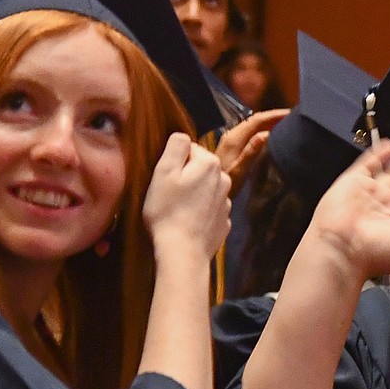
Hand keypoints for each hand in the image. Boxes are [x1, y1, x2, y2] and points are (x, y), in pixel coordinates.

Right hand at [143, 133, 231, 260]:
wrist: (183, 252)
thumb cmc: (168, 210)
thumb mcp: (163, 171)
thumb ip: (176, 146)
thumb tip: (182, 136)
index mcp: (210, 163)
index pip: (189, 149)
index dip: (173, 162)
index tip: (165, 178)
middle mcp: (224, 179)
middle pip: (199, 169)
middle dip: (185, 177)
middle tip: (168, 194)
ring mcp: (226, 202)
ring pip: (205, 189)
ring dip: (193, 195)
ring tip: (177, 211)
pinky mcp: (223, 222)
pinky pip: (208, 209)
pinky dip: (199, 213)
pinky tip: (187, 223)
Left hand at [213, 108, 288, 194]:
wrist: (209, 190)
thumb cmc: (227, 184)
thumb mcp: (240, 170)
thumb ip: (251, 152)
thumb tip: (266, 134)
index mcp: (235, 138)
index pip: (257, 120)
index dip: (274, 115)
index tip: (291, 113)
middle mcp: (232, 135)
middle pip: (255, 120)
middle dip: (273, 116)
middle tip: (292, 116)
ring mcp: (232, 140)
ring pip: (252, 125)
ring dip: (268, 122)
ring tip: (286, 122)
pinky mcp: (232, 146)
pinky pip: (250, 132)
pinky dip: (263, 129)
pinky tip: (271, 133)